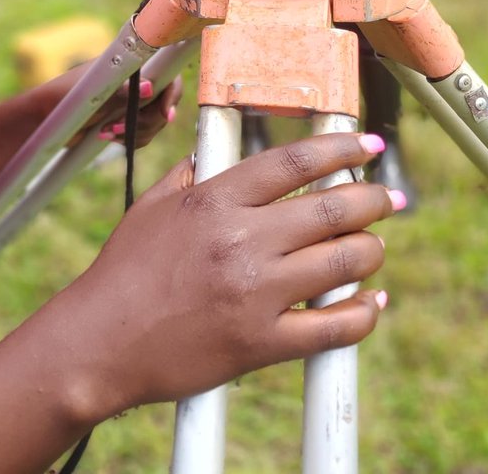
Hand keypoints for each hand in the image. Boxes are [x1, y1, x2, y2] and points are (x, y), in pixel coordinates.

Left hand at [44, 65, 182, 149]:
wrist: (42, 120)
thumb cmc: (62, 97)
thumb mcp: (93, 94)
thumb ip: (123, 92)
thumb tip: (152, 88)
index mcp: (129, 64)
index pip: (166, 72)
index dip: (171, 93)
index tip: (165, 114)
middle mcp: (134, 79)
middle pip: (164, 102)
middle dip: (148, 121)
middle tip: (121, 130)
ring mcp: (131, 100)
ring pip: (155, 121)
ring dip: (136, 133)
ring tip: (107, 134)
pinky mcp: (125, 119)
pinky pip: (143, 133)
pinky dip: (130, 140)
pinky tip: (108, 138)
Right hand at [66, 133, 392, 415]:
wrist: (98, 342)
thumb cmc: (121, 272)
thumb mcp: (151, 207)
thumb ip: (188, 176)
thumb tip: (212, 158)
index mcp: (215, 199)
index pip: (293, 162)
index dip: (340, 148)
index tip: (369, 146)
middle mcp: (241, 239)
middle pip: (332, 207)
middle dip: (373, 200)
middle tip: (388, 199)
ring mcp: (255, 292)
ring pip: (343, 262)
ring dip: (372, 250)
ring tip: (375, 246)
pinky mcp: (261, 343)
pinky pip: (334, 328)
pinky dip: (364, 314)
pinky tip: (372, 302)